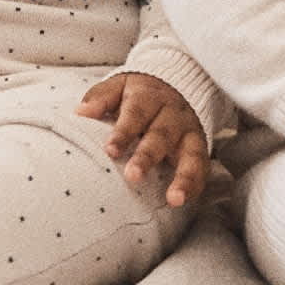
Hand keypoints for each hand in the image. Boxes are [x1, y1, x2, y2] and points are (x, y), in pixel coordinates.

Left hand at [76, 72, 209, 207]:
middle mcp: (172, 114)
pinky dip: (195, 184)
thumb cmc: (139, 93)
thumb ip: (101, 97)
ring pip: (190, 153)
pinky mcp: (200, 147)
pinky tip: (185, 201)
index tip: (110, 151)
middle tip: (133, 176)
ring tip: (175, 199)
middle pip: (161, 135)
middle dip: (148, 156)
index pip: (135, 114)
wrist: (178, 83)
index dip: (123, 132)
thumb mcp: (120, 85)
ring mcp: (188, 132)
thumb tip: (82, 111)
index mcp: (148, 97)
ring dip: (183, 177)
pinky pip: (202, 167)